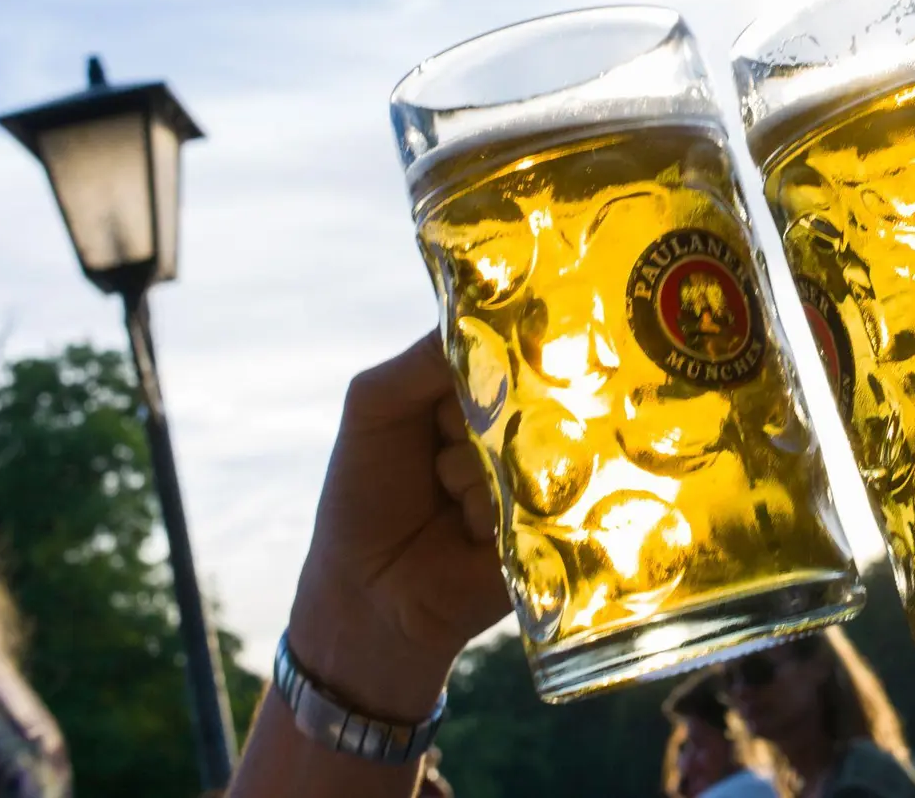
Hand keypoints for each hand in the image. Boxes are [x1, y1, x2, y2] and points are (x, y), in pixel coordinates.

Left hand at [288, 330, 506, 719]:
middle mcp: (518, 430)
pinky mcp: (552, 530)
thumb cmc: (363, 493)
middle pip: (531, 394)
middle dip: (484, 415)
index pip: (512, 346)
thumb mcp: (374, 405)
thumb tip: (483, 320)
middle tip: (444, 442)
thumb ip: (422, 360)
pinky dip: (486, 515)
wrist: (364, 595)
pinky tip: (466, 535)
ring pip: (527, 448)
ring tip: (446, 506)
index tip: (524, 330)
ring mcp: (539, 480)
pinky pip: (532, 502)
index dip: (514, 338)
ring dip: (473, 475)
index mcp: (479, 393)